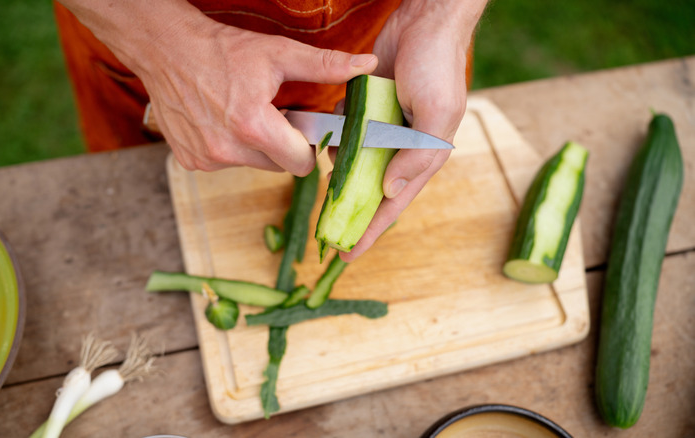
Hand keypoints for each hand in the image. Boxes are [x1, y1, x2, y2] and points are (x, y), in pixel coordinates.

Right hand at [59, 0, 377, 175]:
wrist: (166, 49)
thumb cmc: (222, 50)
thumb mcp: (278, 53)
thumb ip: (325, 65)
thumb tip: (366, 65)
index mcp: (252, 126)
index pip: (300, 163)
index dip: (306, 146)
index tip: (301, 127)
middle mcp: (227, 150)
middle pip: (277, 166)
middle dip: (280, 145)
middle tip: (270, 114)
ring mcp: (206, 158)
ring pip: (252, 165)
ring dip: (254, 146)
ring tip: (242, 113)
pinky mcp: (190, 162)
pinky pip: (225, 163)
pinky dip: (229, 147)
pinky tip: (220, 121)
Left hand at [340, 0, 486, 260]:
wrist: (424, 22)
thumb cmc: (438, 68)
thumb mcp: (437, 114)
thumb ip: (417, 155)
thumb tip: (391, 192)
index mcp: (422, 155)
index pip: (393, 205)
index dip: (371, 232)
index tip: (347, 255)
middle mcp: (402, 147)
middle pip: (372, 191)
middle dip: (351, 213)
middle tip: (325, 233)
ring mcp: (384, 129)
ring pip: (357, 164)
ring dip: (340, 175)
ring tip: (324, 188)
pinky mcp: (367, 108)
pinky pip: (348, 133)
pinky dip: (337, 142)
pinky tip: (325, 146)